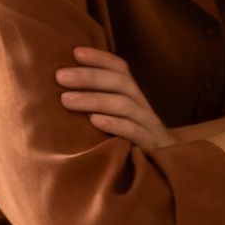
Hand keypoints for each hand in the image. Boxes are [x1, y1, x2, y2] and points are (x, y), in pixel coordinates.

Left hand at [57, 47, 173, 148]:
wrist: (164, 171)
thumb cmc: (128, 144)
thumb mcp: (115, 121)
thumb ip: (97, 104)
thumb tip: (59, 90)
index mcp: (133, 98)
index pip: (121, 70)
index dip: (101, 59)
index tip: (75, 52)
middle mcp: (142, 107)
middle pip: (122, 83)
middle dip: (90, 77)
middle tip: (60, 76)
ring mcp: (148, 127)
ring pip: (125, 106)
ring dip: (94, 99)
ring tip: (66, 100)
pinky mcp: (150, 147)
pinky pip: (134, 132)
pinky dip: (114, 124)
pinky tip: (93, 121)